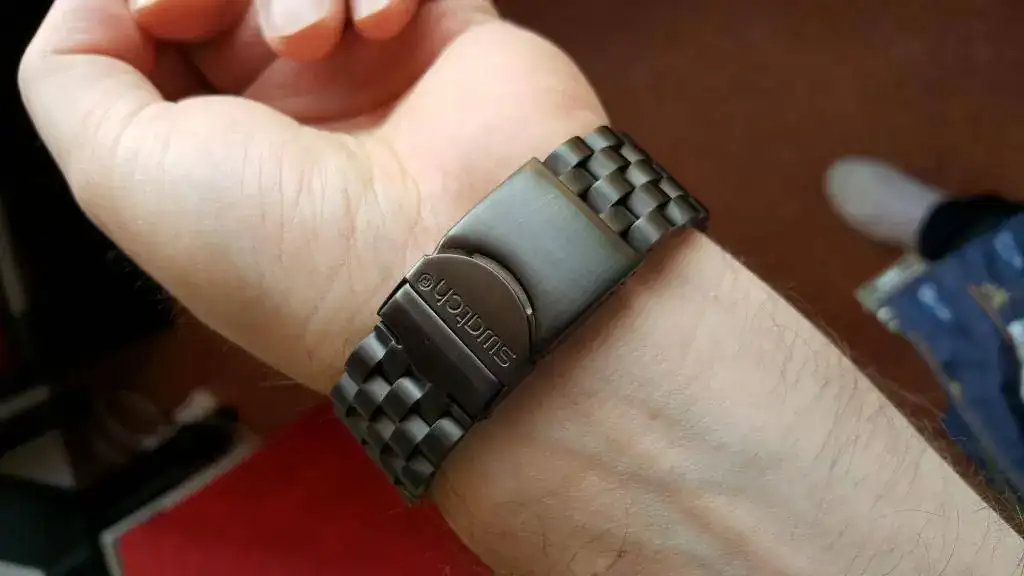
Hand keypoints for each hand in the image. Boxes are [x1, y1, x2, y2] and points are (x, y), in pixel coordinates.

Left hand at [18, 0, 606, 390]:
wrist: (451, 266)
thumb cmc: (293, 251)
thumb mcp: (121, 178)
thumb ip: (71, 73)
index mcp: (218, 147)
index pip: (161, 29)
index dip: (148, 0)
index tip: (159, 13)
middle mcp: (295, 108)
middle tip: (220, 7)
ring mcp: (375, 73)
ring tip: (317, 40)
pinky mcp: (450, 38)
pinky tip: (382, 24)